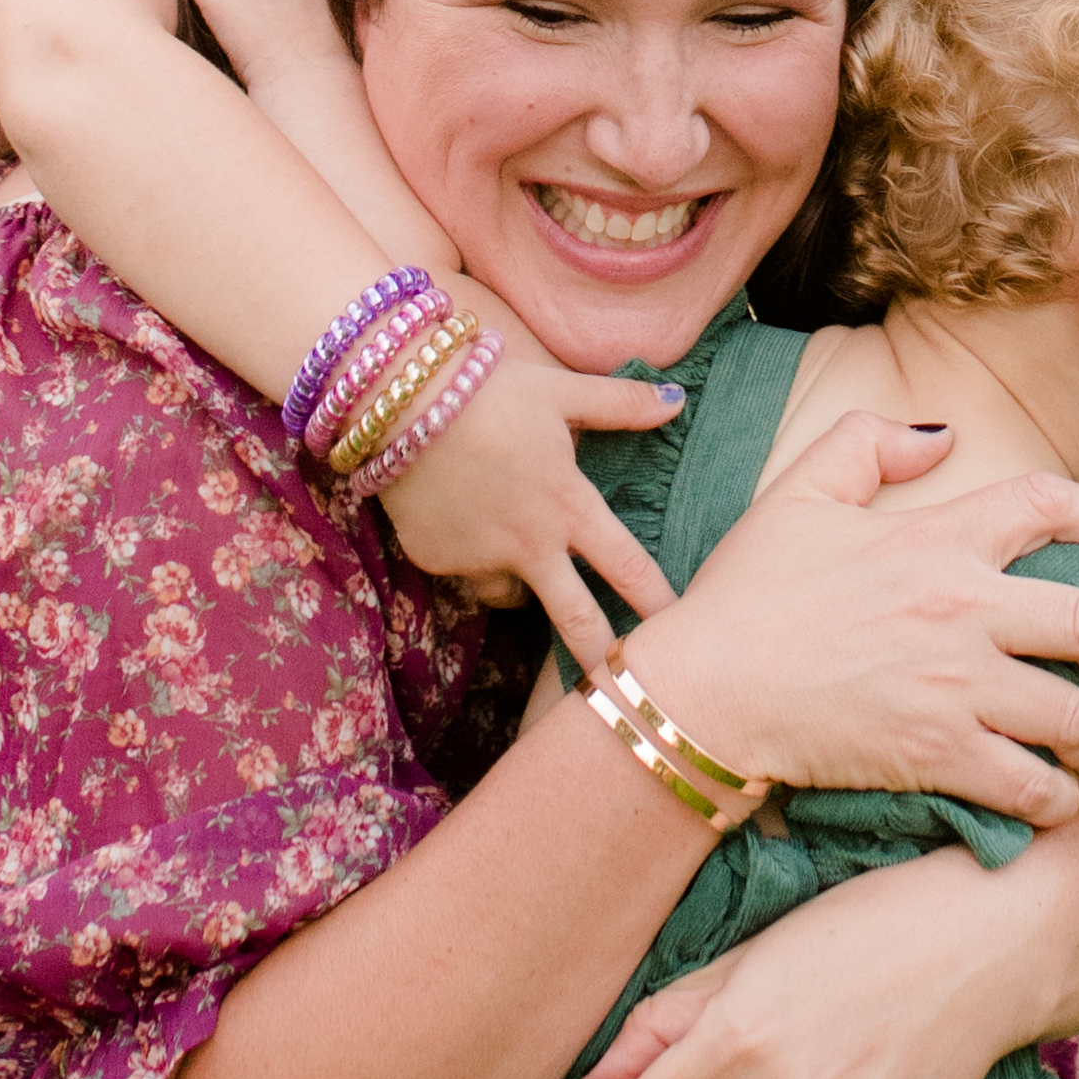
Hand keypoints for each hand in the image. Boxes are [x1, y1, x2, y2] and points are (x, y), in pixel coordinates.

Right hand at [374, 297, 681, 666]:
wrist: (396, 401)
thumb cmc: (488, 389)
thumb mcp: (561, 390)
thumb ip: (621, 403)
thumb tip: (678, 400)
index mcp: (569, 505)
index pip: (628, 568)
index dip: (659, 603)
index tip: (682, 632)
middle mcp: (530, 545)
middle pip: (578, 621)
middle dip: (603, 661)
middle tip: (621, 689)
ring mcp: (480, 559)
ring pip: (513, 596)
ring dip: (524, 586)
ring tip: (515, 549)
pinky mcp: (437, 562)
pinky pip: (465, 574)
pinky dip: (471, 558)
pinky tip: (460, 519)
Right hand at [622, 418, 1078, 837]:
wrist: (703, 692)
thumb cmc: (742, 597)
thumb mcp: (797, 496)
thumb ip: (867, 445)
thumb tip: (942, 434)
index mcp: (933, 539)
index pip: (1044, 505)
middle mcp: (962, 608)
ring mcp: (955, 686)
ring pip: (1074, 714)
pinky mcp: (938, 754)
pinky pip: (1030, 784)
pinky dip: (1054, 799)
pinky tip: (1049, 800)